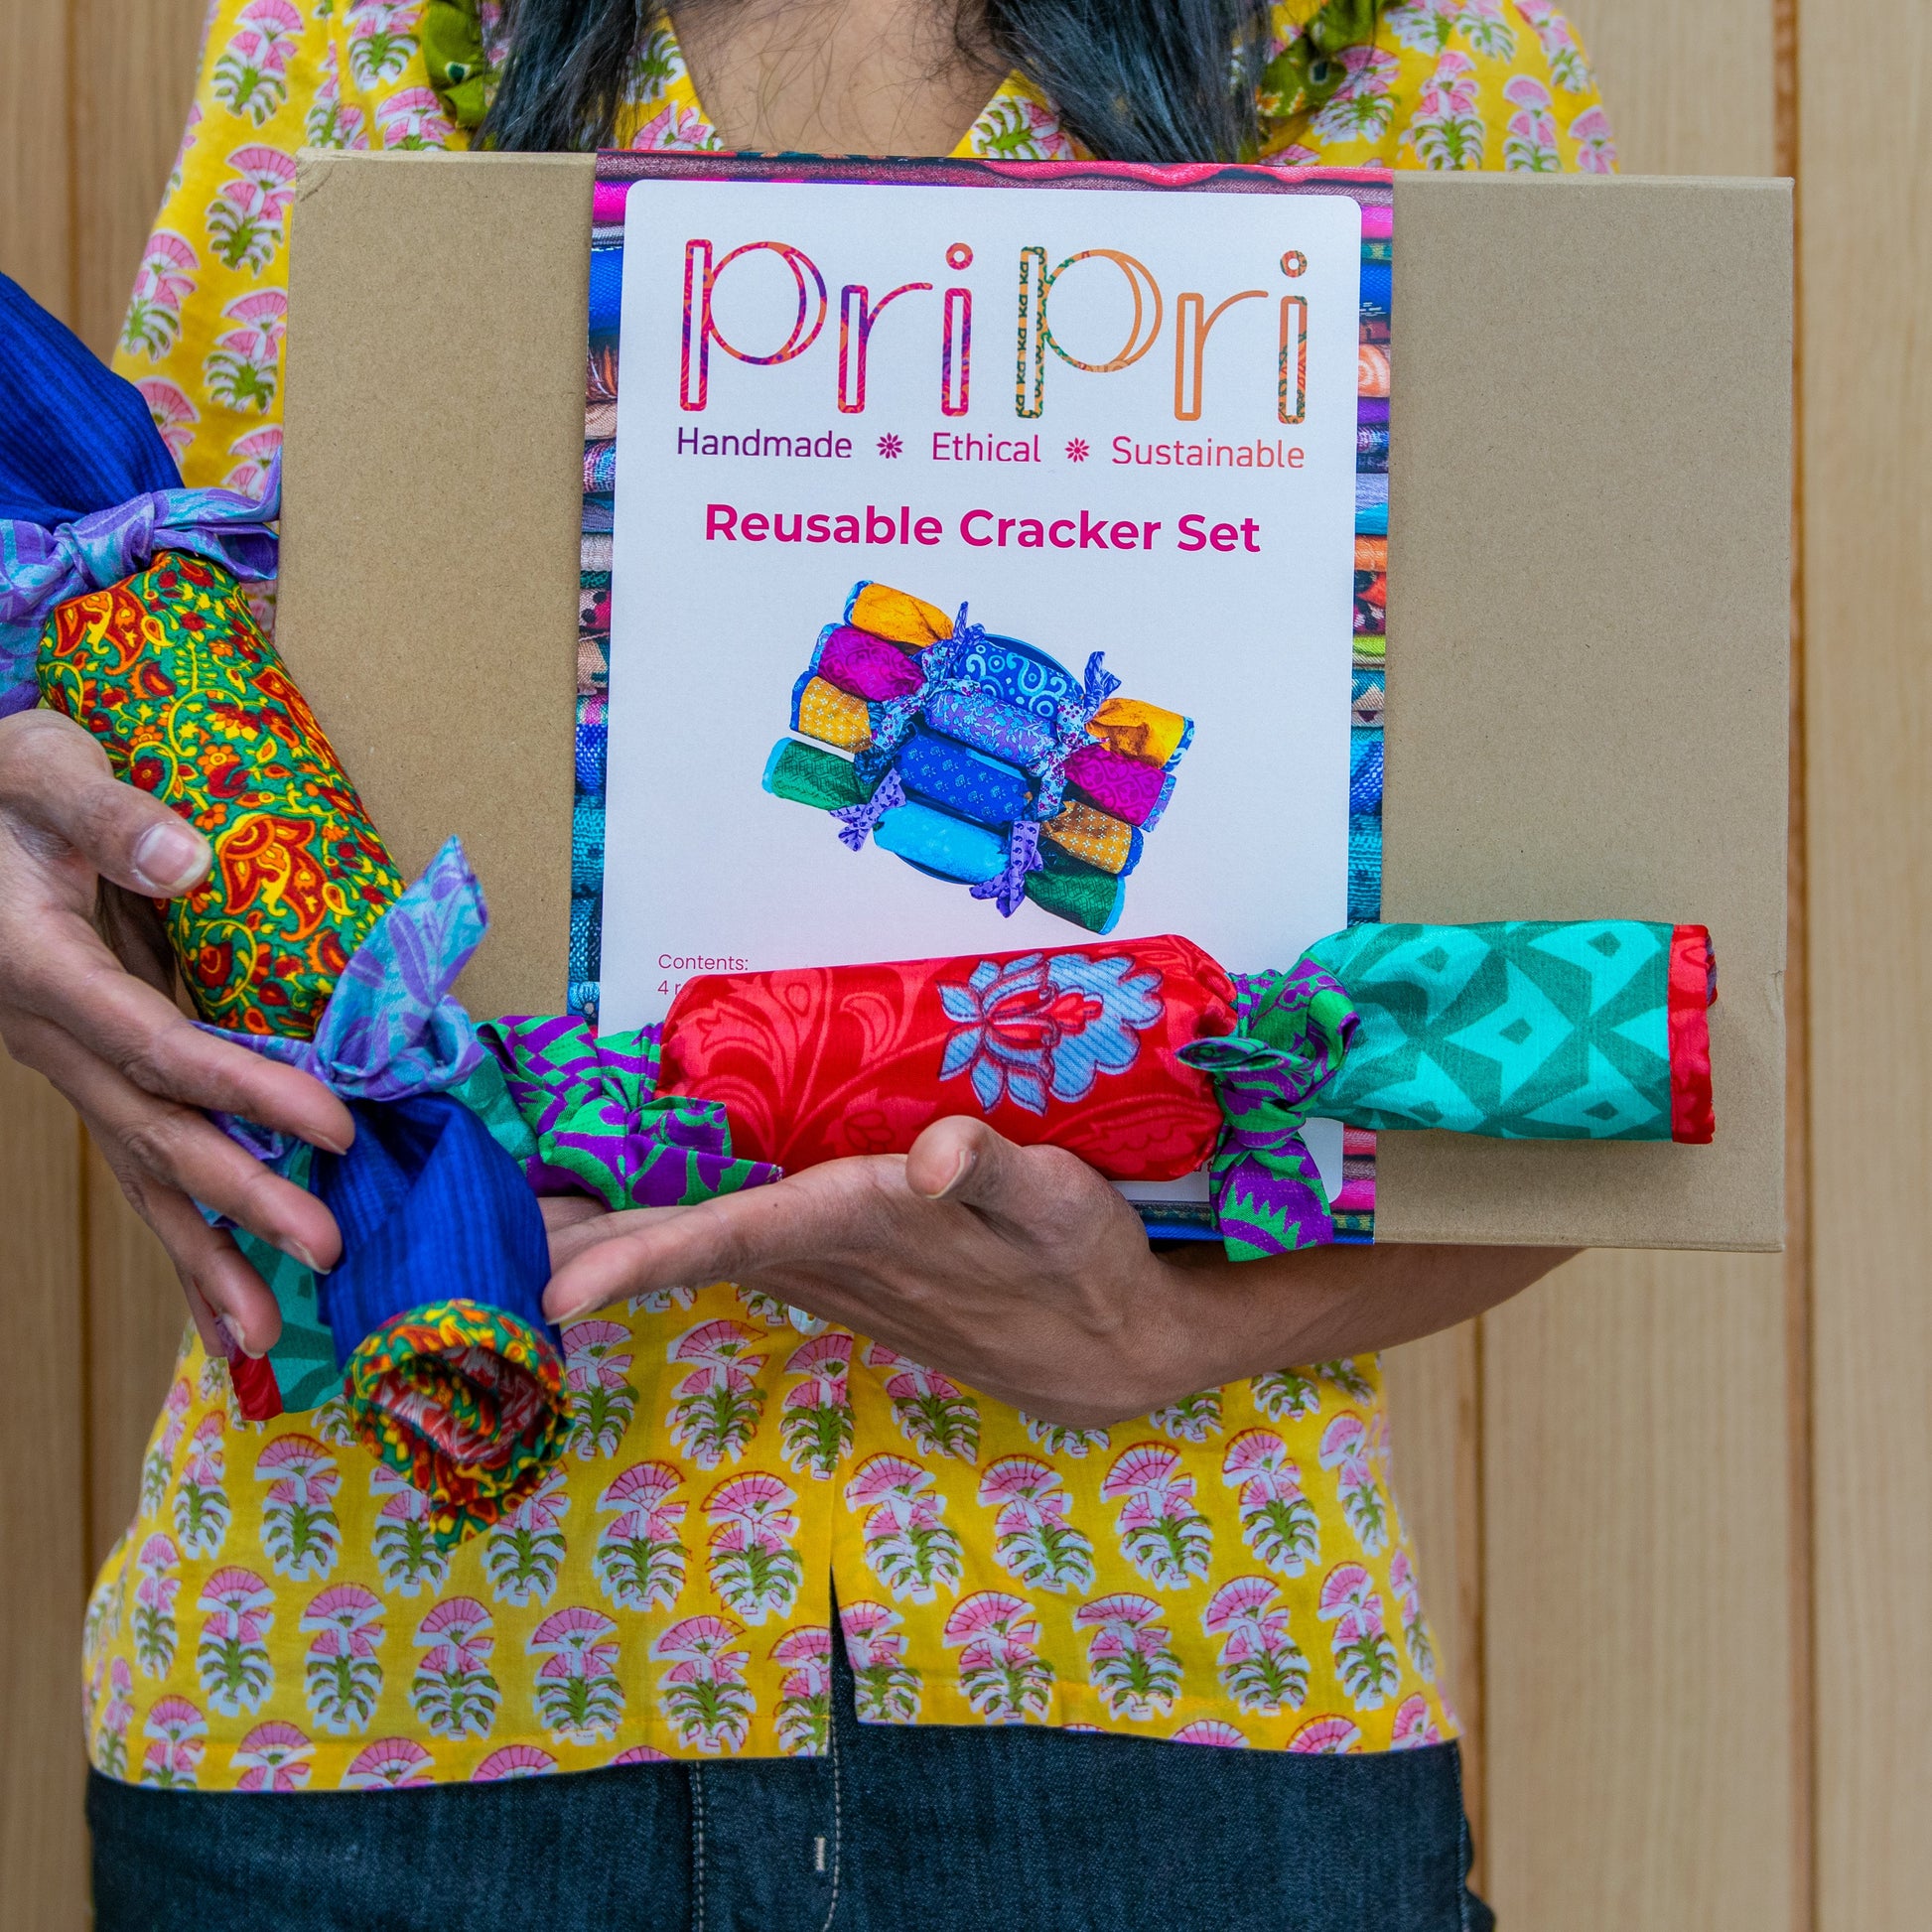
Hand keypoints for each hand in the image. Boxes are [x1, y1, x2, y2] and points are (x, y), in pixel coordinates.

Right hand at [0, 709, 353, 1358]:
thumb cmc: (3, 787)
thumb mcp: (43, 769)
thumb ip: (106, 814)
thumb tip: (186, 855)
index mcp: (46, 968)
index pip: (159, 1044)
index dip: (246, 1089)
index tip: (335, 1125)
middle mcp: (53, 1037)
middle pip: (155, 1132)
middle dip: (241, 1197)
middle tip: (328, 1247)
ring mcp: (70, 1066)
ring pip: (140, 1173)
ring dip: (203, 1253)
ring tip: (259, 1336)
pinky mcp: (94, 1072)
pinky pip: (141, 1162)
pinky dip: (184, 1234)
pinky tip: (225, 1304)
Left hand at [539, 1115, 1574, 1427]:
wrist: (1111, 1354)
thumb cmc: (1088, 1263)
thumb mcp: (1064, 1203)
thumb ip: (1001, 1170)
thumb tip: (935, 1152)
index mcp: (867, 1231)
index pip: (737, 1239)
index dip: (645, 1255)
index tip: (555, 1292)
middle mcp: (828, 1261)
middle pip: (686, 1252)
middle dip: (582, 1247)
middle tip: (470, 1242)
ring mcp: (828, 1275)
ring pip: (699, 1255)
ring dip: (606, 1243)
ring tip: (512, 1220)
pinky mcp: (841, 1274)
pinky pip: (730, 1254)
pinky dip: (663, 1241)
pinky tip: (622, 1225)